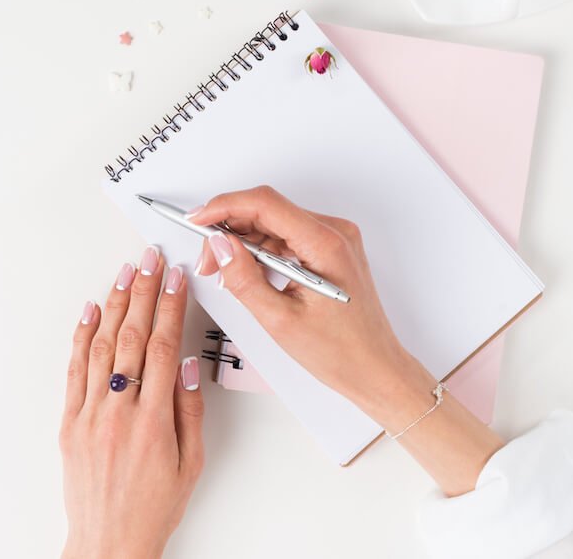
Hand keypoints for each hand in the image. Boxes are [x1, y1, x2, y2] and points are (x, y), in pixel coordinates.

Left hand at [60, 247, 203, 558]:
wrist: (109, 540)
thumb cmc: (152, 507)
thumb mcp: (191, 463)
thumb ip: (190, 411)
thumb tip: (189, 365)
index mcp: (154, 421)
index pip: (163, 347)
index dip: (169, 306)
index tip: (174, 278)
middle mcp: (118, 412)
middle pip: (131, 337)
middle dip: (143, 292)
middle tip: (149, 261)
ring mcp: (89, 415)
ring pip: (101, 346)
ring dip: (114, 304)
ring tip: (125, 274)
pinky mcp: (69, 422)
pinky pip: (74, 370)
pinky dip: (82, 336)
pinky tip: (91, 311)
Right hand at [189, 186, 422, 422]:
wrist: (375, 369)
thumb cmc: (341, 352)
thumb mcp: (280, 320)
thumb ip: (244, 279)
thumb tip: (219, 246)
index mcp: (325, 244)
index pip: (265, 204)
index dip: (224, 206)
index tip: (197, 219)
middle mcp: (334, 233)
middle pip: (267, 210)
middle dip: (229, 230)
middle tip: (208, 261)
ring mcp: (333, 239)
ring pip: (274, 223)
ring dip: (243, 242)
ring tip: (224, 273)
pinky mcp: (329, 250)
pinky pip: (286, 236)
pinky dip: (261, 250)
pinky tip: (248, 273)